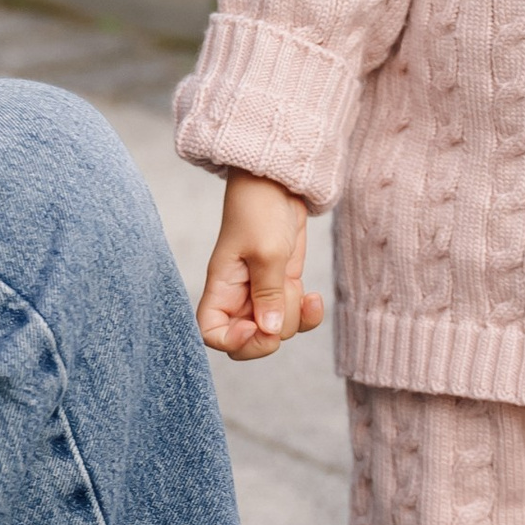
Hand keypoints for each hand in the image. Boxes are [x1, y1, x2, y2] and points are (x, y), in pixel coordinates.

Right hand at [198, 173, 323, 360]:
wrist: (278, 183)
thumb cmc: (260, 209)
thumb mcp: (266, 251)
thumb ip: (268, 293)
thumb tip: (268, 331)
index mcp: (222, 287)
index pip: (211, 333)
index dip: (232, 341)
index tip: (255, 326)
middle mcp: (238, 295)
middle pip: (248, 340)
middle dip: (270, 334)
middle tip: (282, 306)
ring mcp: (262, 292)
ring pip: (276, 330)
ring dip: (292, 316)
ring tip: (295, 284)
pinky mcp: (283, 285)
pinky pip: (294, 316)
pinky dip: (307, 314)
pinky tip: (314, 297)